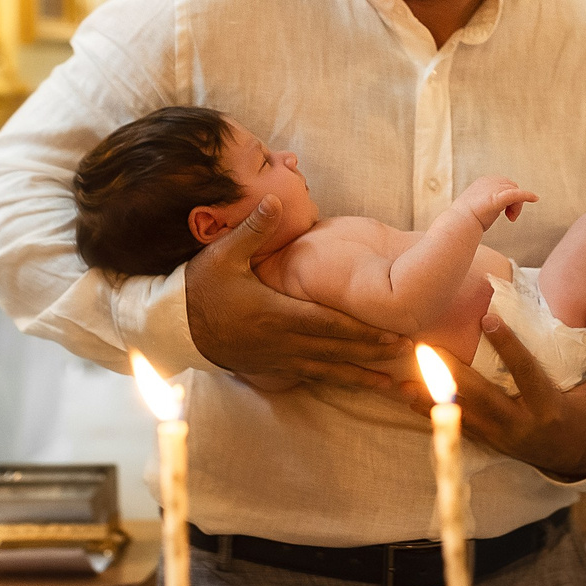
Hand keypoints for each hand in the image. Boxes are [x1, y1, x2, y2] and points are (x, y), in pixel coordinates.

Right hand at [187, 195, 409, 392]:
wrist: (174, 327)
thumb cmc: (199, 288)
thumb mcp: (222, 254)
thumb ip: (253, 230)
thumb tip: (276, 199)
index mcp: (275, 315)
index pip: (327, 325)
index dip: (362, 332)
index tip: (393, 335)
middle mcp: (282, 343)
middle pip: (337, 351)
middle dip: (374, 354)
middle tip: (411, 357)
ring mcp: (278, 360)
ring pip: (329, 371)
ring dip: (364, 377)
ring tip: (396, 386)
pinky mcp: (274, 369)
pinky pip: (313, 377)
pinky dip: (340, 381)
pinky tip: (360, 385)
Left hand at [401, 303, 585, 480]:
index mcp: (551, 410)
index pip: (525, 373)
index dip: (508, 346)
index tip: (488, 318)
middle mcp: (522, 426)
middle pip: (481, 397)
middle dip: (451, 373)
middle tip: (425, 346)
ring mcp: (504, 438)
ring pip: (462, 415)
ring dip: (431, 395)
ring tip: (403, 372)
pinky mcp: (493, 444)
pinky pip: (458, 427)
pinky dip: (433, 413)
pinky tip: (409, 396)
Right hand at [456, 175, 535, 228]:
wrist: (459, 224)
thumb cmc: (465, 220)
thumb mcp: (476, 206)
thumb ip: (486, 202)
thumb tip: (490, 207)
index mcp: (483, 181)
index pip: (504, 185)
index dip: (509, 198)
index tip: (506, 213)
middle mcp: (489, 181)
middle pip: (512, 186)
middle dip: (515, 201)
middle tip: (510, 218)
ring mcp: (493, 188)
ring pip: (516, 192)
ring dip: (517, 206)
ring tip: (510, 218)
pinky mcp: (498, 197)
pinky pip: (518, 194)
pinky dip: (528, 195)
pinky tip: (535, 198)